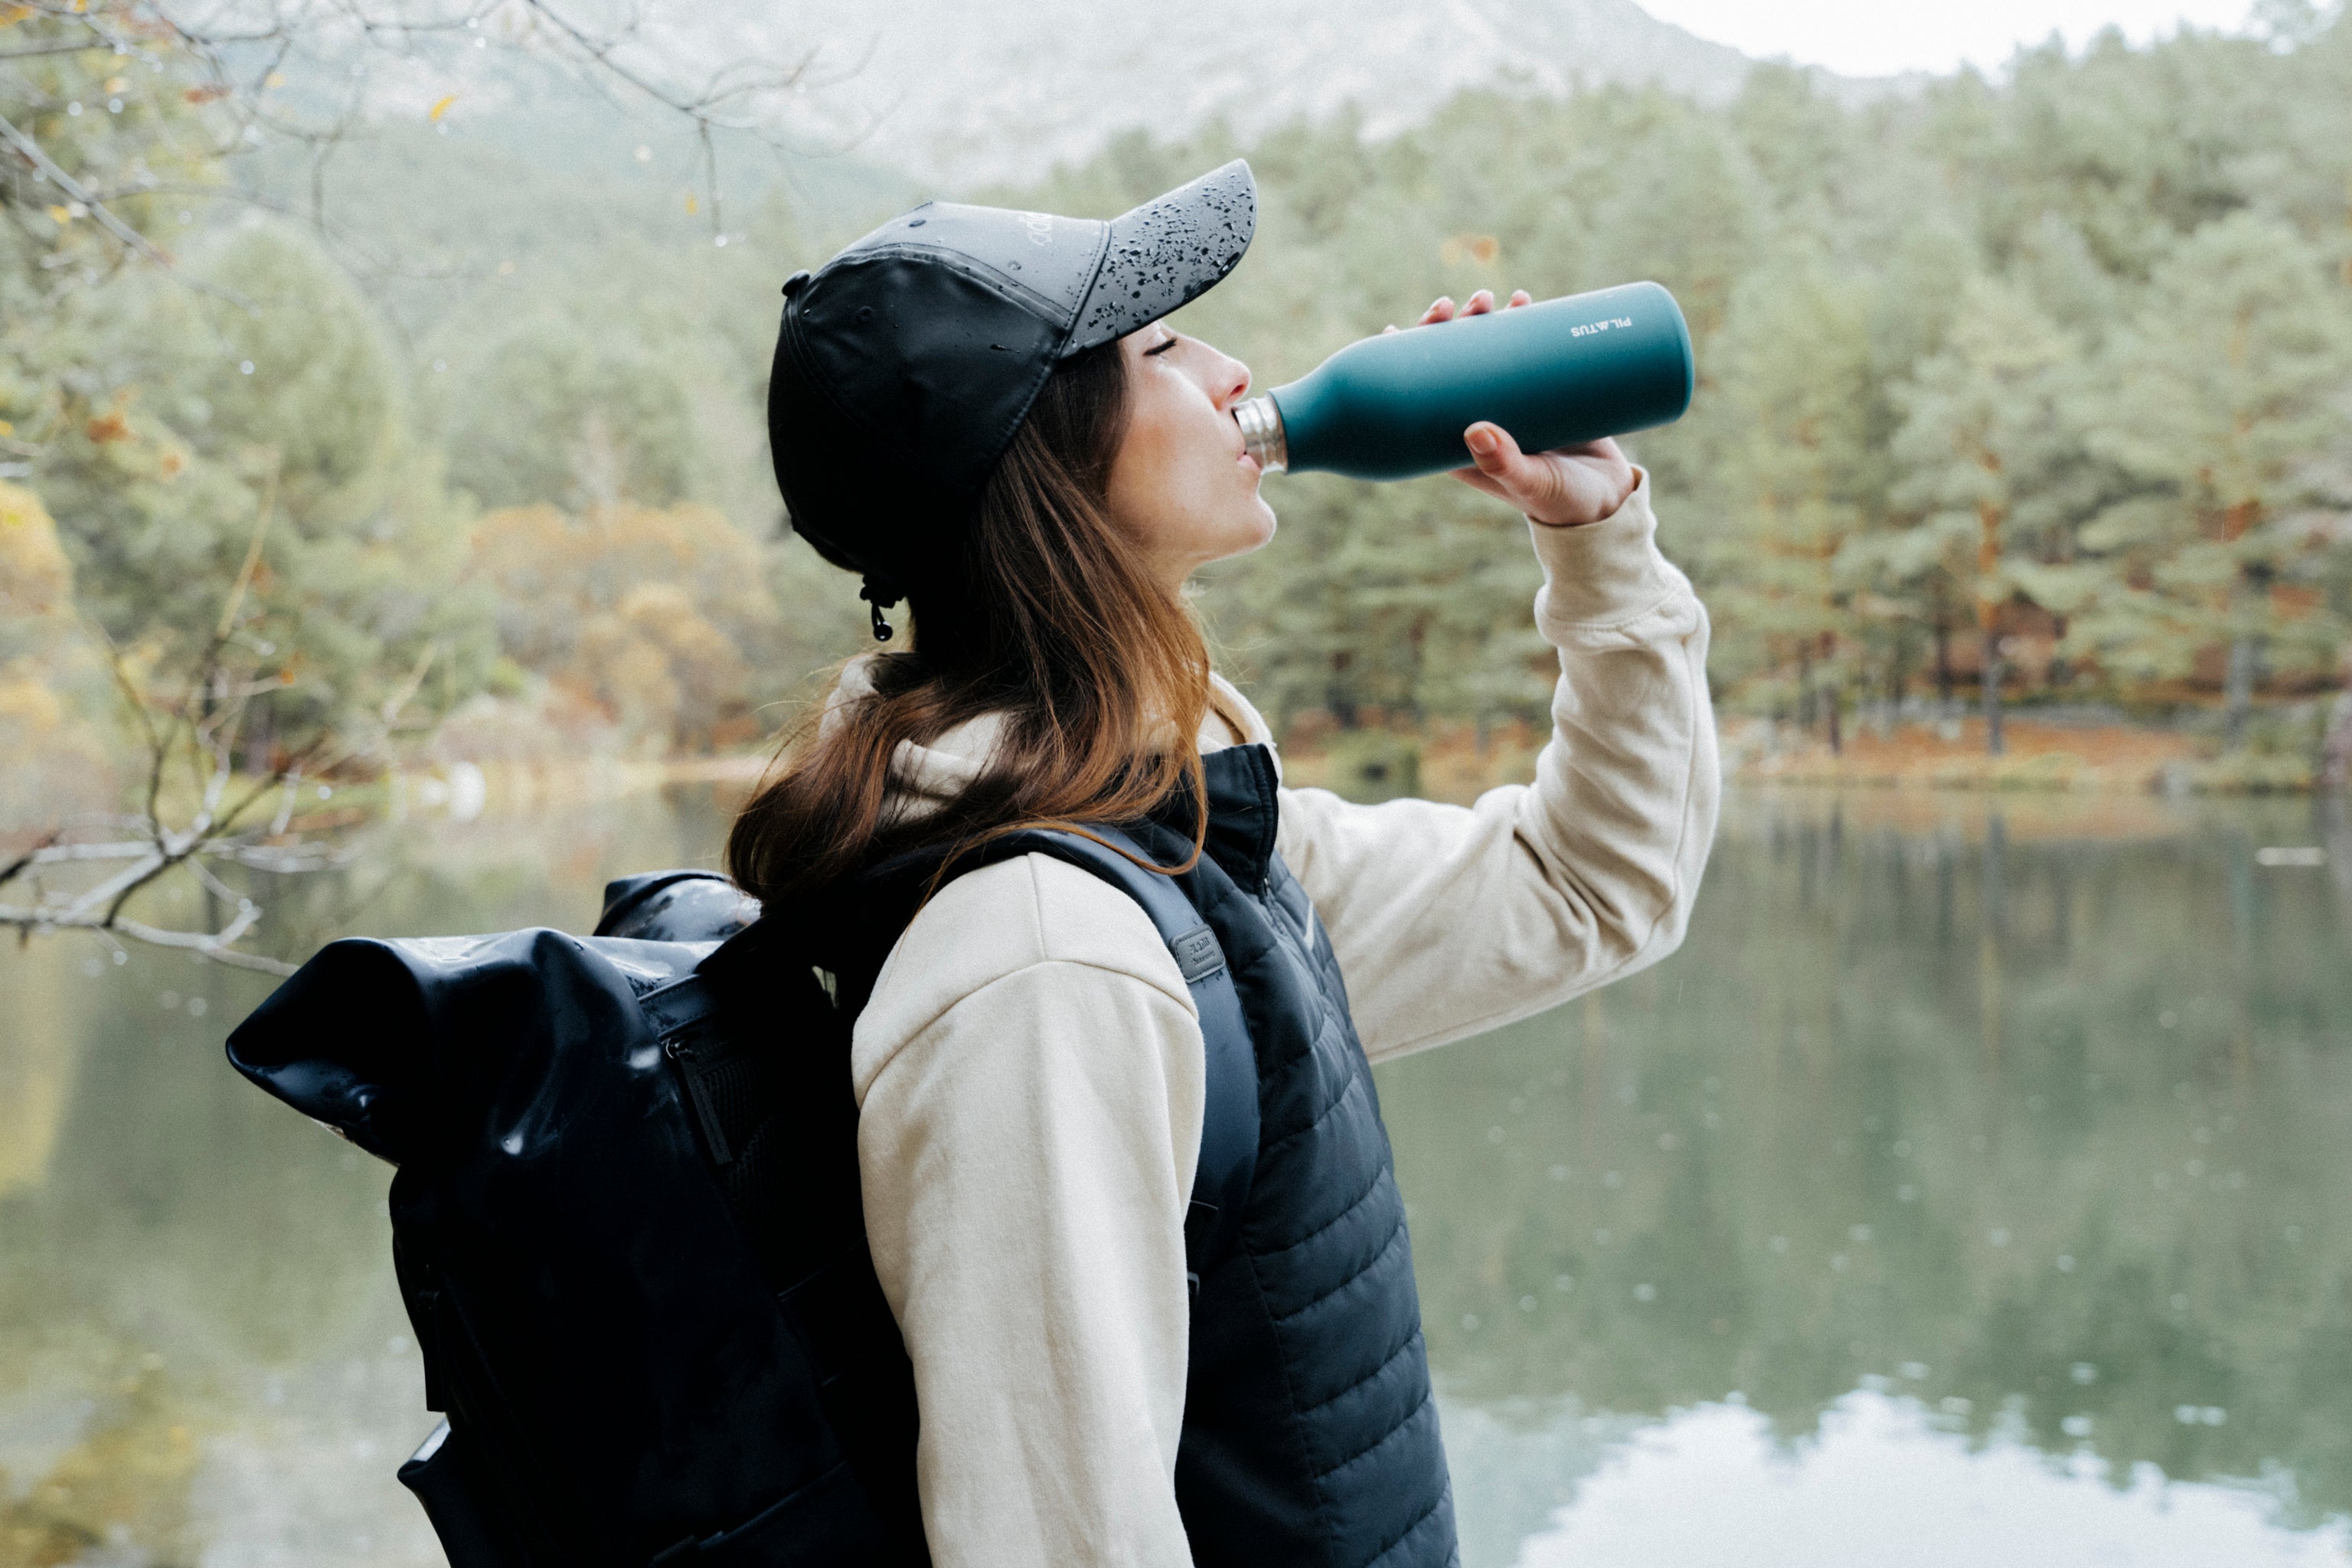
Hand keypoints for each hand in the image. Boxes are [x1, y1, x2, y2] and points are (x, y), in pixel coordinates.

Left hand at [1386, 289, 1639, 527]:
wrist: (1610, 501)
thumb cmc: (1561, 501)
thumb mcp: (1531, 483)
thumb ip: (1504, 464)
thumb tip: (1474, 430)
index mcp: (1460, 443)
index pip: (1419, 399)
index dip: (1403, 364)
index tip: (1393, 329)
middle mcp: (1481, 418)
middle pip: (1452, 365)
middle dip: (1449, 330)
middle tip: (1457, 305)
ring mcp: (1512, 402)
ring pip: (1487, 351)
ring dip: (1483, 320)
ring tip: (1491, 298)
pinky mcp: (1544, 390)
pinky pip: (1527, 349)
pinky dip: (1522, 323)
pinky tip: (1523, 299)